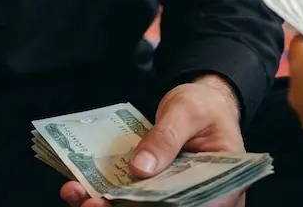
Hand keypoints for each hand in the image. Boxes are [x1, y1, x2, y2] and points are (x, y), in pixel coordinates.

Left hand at [60, 77, 243, 205]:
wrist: (201, 105)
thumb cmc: (203, 106)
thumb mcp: (187, 110)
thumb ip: (167, 137)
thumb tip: (140, 169)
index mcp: (224, 186)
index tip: (125, 204)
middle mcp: (203, 203)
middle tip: (90, 202)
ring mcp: (177, 203)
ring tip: (78, 195)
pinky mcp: (156, 199)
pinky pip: (132, 203)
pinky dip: (108, 198)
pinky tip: (80, 190)